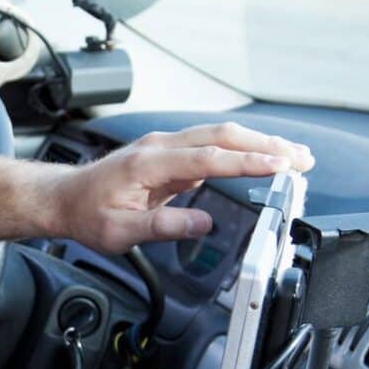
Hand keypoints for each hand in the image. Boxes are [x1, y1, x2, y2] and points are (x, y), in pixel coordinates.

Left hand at [52, 123, 314, 252]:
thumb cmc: (88, 214)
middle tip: (303, 159)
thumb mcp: (121, 232)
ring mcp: (165, 146)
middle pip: (223, 136)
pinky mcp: (169, 153)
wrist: (65, 198)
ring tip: (294, 156)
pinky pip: (211, 145)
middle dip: (267, 145)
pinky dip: (241, 149)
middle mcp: (160, 146)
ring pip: (220, 136)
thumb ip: (163, 226)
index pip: (209, 158)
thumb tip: (204, 224)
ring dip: (259, 144)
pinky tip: (262, 158)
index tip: (280, 166)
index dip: (247, 162)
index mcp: (150, 163)